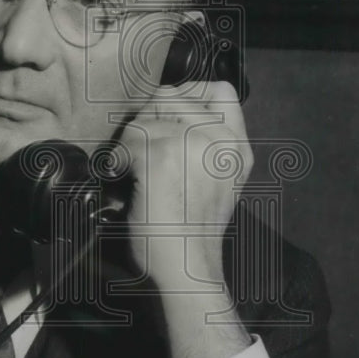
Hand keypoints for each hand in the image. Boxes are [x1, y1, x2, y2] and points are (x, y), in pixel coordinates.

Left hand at [115, 81, 254, 357]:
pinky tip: (125, 178)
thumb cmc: (192, 230)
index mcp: (239, 147)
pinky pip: (130, 139)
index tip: (169, 116)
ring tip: (134, 170)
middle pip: (173, 97)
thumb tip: (170, 110)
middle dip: (149, 119)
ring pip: (146, 117)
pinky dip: (119, 159)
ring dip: (131, 142)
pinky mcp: (163, 156)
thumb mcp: (219, 180)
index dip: (189, 93)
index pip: (222, 90)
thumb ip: (207, 143)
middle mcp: (222, 141)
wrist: (186, 266)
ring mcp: (194, 145)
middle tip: (141, 150)